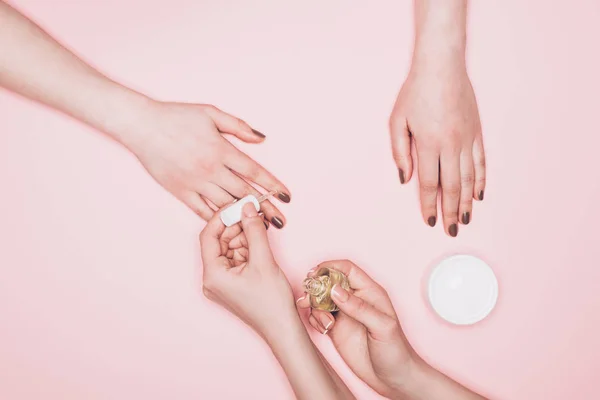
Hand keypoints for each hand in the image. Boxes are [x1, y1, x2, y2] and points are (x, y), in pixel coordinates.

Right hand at [125, 101, 289, 227]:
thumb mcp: (210, 113)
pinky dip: (217, 219)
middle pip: (244, 193)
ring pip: (225, 205)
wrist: (141, 126)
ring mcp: (195, 183)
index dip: (272, 185)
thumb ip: (238, 126)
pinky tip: (230, 226)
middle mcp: (210, 169)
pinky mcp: (180, 192)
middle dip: (265, 208)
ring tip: (261, 227)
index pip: (254, 172)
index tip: (286, 197)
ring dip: (244, 217)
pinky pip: (202, 210)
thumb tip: (262, 138)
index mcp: (220, 149)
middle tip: (281, 221)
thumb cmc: (176, 116)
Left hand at [199, 203, 295, 339]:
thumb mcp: (264, 260)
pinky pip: (237, 258)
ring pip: (230, 248)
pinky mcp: (233, 283)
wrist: (282, 329)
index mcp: (212, 275)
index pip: (208, 236)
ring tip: (262, 226)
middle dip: (237, 226)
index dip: (222, 217)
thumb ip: (254, 230)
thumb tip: (247, 207)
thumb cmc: (271, 302)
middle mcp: (212, 279)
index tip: (238, 204)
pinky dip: (249, 247)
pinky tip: (261, 239)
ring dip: (245, 235)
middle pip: (220, 241)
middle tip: (255, 212)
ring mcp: (222, 282)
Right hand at [297, 260, 414, 398]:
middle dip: (316, 287)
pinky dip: (315, 319)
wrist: (393, 379)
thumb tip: (335, 291)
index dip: (329, 267)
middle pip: (329, 282)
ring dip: (314, 306)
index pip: (347, 269)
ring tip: (322, 322)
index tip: (314, 274)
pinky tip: (323, 330)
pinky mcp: (336, 328)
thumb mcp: (382, 327)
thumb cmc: (396, 351)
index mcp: (370, 292)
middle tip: (307, 298)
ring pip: (321, 299)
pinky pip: (319, 316)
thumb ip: (358, 307)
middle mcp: (355, 299)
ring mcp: (345, 314)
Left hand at [390, 59, 485, 236]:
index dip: (429, 205)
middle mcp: (451, 145)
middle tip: (451, 230)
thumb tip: (406, 179)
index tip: (429, 221)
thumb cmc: (415, 93)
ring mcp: (467, 140)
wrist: (442, 67)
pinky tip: (479, 195)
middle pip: (452, 187)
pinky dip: (480, 181)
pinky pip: (481, 163)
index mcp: (428, 144)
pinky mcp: (477, 133)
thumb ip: (400, 153)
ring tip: (465, 219)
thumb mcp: (397, 121)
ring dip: (467, 202)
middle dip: (451, 212)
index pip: (429, 184)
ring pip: (469, 179)